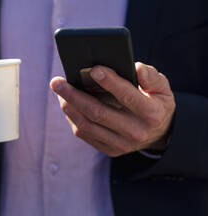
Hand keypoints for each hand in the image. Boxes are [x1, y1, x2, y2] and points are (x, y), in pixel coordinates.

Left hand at [50, 62, 175, 156]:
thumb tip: (136, 69)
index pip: (128, 97)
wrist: (158, 133)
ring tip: (58, 90)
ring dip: (69, 106)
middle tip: (57, 81)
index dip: (110, 82)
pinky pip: (85, 134)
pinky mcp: (109, 149)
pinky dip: (72, 117)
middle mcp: (135, 132)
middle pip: (98, 113)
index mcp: (151, 114)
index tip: (93, 69)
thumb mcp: (162, 88)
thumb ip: (151, 77)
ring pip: (87, 125)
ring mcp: (121, 144)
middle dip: (74, 95)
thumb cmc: (155, 102)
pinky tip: (66, 102)